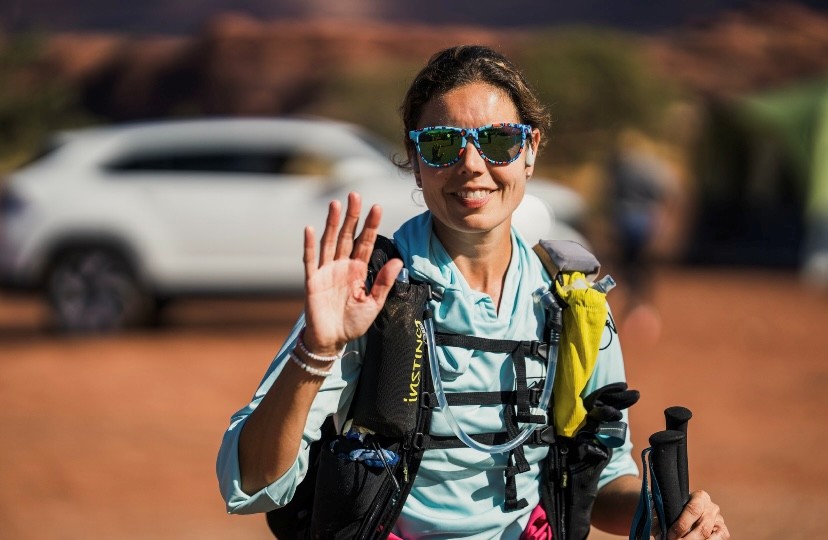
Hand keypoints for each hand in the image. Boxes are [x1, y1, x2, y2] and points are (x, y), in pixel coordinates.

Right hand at [301, 192, 402, 354]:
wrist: (332, 340)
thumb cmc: (353, 322)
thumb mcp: (374, 303)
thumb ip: (384, 282)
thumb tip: (398, 260)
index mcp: (358, 269)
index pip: (365, 242)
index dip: (371, 225)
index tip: (377, 207)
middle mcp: (342, 265)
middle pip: (347, 236)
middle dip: (352, 216)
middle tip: (356, 195)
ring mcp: (326, 271)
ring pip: (329, 242)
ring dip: (332, 224)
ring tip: (336, 204)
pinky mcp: (312, 281)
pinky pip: (310, 260)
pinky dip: (309, 245)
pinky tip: (310, 229)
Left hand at [665, 490, 728, 538]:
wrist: (690, 510)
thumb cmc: (679, 508)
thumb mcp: (674, 506)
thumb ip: (668, 514)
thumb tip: (658, 530)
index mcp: (701, 496)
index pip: (693, 510)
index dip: (681, 525)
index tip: (670, 535)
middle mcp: (712, 507)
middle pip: (702, 527)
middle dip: (687, 539)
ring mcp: (719, 519)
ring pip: (709, 535)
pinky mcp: (722, 531)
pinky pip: (717, 539)